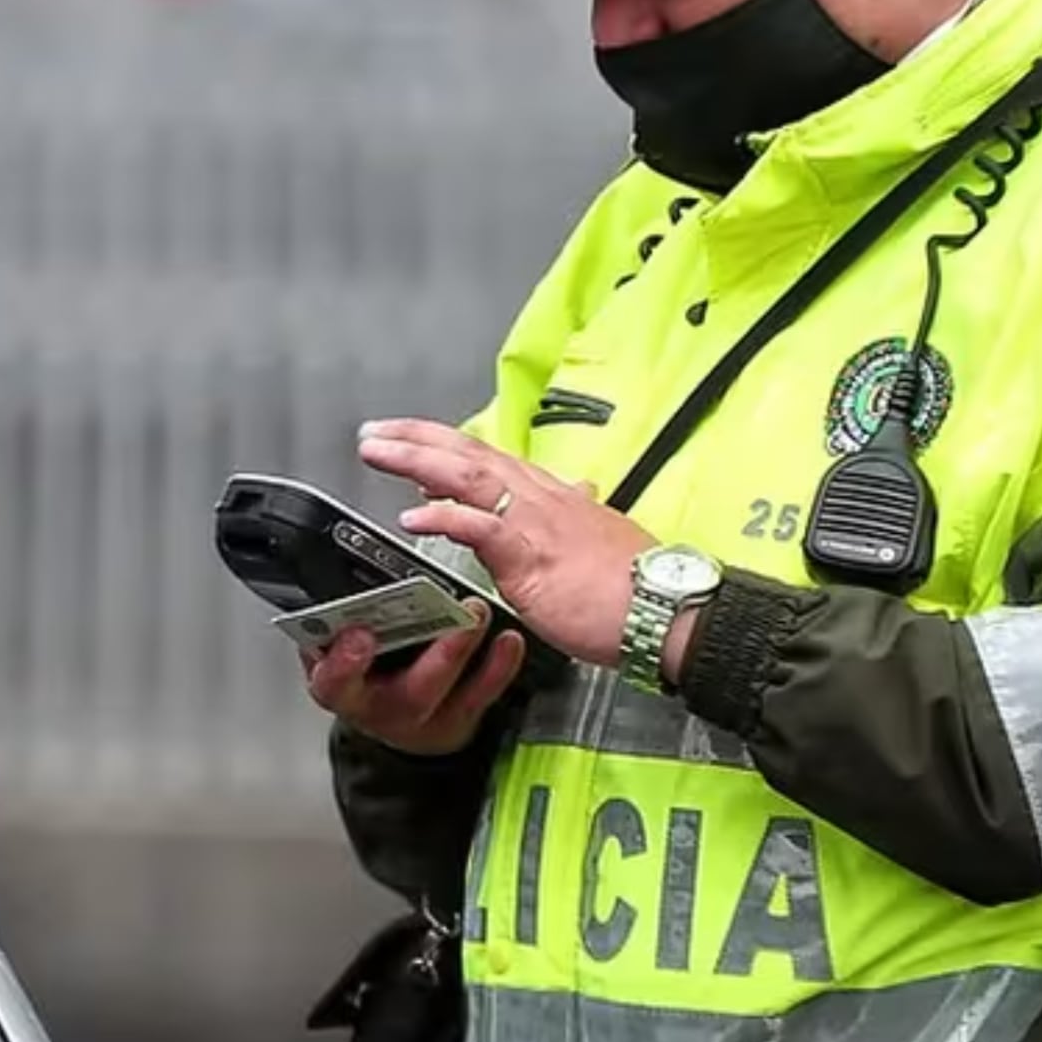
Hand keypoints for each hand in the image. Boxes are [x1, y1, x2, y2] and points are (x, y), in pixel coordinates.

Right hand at [301, 597, 527, 756]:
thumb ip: (333, 627)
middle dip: (434, 654)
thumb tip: (339, 584)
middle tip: (450, 613)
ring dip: (466, 651)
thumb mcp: (334, 653)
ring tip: (478, 614)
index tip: (361, 635)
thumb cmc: (362, 675)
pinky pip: (482, 697)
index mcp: (343, 690)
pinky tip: (508, 640)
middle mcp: (383, 712)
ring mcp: (425, 720)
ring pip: (451, 695)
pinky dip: (498, 668)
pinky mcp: (459, 719)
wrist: (393, 719)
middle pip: (409, 693)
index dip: (346, 661)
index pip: (335, 682)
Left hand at [356, 420, 658, 670]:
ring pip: (467, 476)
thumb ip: (578, 512)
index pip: (488, 458)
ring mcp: (534, 523)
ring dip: (416, 460)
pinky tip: (411, 517)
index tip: (409, 438)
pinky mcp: (532, 556)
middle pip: (468, 453)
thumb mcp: (600, 536)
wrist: (668, 610)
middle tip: (373, 432)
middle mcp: (539, 497)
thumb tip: (579, 489)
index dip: (444, 444)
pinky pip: (480, 528)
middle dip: (416, 438)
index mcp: (551, 495)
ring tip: (376, 451)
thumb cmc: (635, 585)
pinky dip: (444, 518)